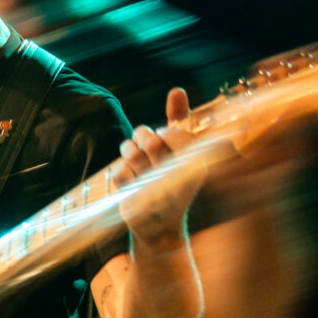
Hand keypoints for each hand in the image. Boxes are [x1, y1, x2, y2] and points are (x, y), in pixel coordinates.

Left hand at [113, 88, 202, 249]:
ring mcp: (157, 193)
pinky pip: (119, 171)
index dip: (165, 133)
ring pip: (131, 152)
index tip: (166, 141)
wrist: (162, 228)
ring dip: (129, 152)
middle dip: (143, 138)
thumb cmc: (173, 180)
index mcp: (198, 165)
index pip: (172, 132)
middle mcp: (181, 179)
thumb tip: (176, 89)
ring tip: (136, 160)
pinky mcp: (136, 202)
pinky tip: (132, 181)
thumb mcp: (181, 150)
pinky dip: (121, 173)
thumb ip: (180, 119)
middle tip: (147, 148)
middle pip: (149, 139)